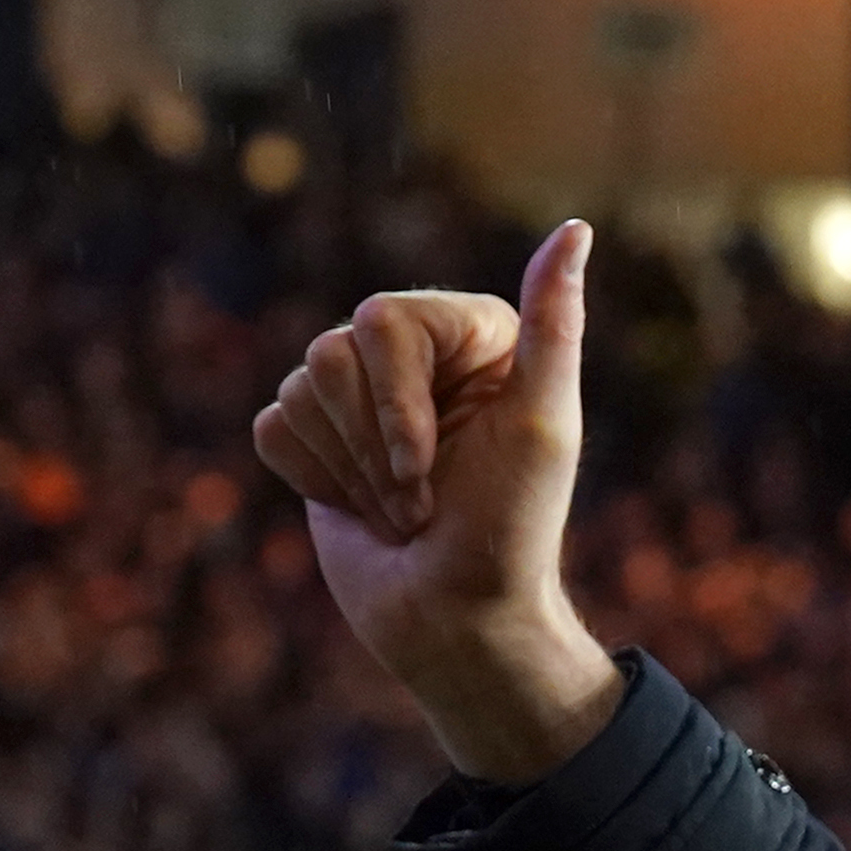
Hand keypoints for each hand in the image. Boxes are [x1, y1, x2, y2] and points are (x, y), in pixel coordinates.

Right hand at [252, 222, 628, 781]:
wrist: (457, 622)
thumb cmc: (509, 529)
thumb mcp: (542, 423)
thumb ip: (555, 324)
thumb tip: (576, 228)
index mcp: (471, 335)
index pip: (382, 321)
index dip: (396, 402)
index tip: (431, 466)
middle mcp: (415, 356)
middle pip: (331, 354)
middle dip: (374, 446)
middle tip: (423, 499)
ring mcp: (360, 396)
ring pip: (299, 390)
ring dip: (352, 473)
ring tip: (403, 513)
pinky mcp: (316, 438)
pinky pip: (274, 429)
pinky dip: (316, 481)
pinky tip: (364, 512)